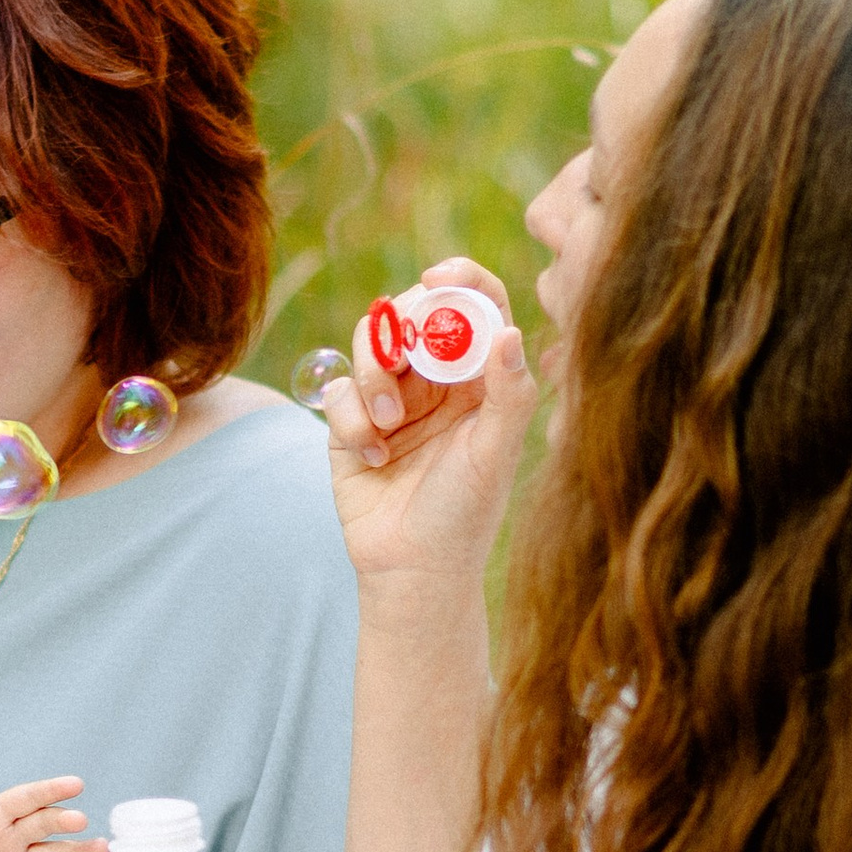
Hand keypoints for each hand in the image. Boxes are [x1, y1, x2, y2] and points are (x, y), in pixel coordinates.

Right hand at [320, 260, 537, 594]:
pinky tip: (373, 456)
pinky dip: (352, 418)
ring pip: (370, 343)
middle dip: (402, 330)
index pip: (477, 307)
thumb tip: (511, 332)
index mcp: (481, 379)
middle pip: (413, 312)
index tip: (437, 281)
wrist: (411, 570)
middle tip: (400, 359)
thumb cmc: (464, 516)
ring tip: (388, 427)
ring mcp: (393, 398)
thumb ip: (508, 393)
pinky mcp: (352, 421)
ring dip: (373, 378)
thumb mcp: (494, 454)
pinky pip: (341, 388)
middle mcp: (438, 380)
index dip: (460, 281)